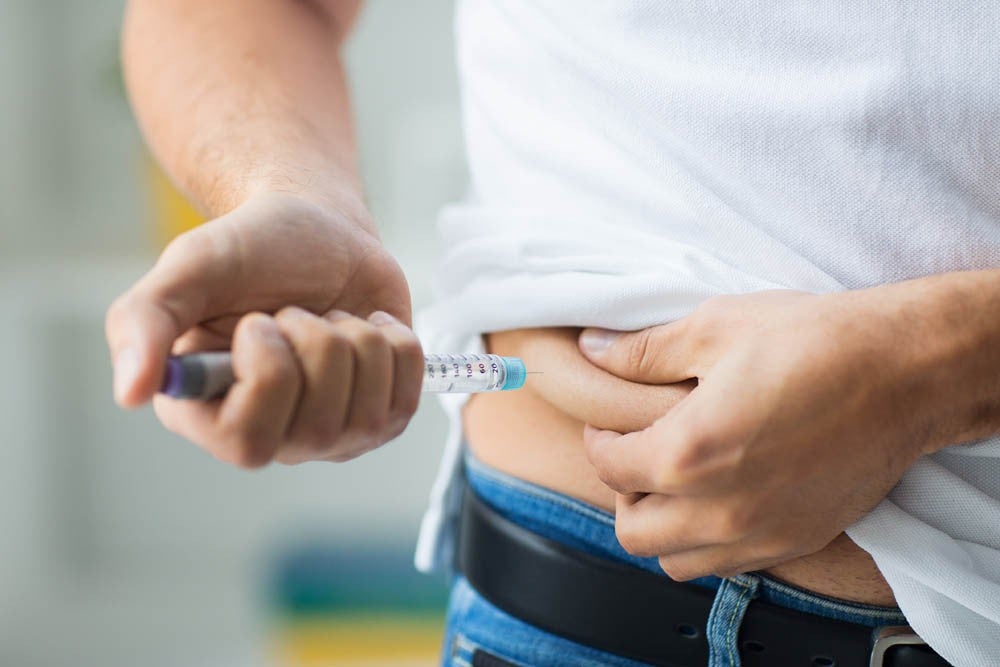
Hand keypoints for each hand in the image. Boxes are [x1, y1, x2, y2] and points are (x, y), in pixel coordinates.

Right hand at [106, 191, 421, 466]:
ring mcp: (335, 434)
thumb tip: (130, 393)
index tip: (260, 320)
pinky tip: (365, 325)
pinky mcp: (385, 412)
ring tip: (328, 317)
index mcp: (208, 414)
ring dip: (355, 333)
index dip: (268, 371)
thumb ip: (146, 320)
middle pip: (320, 419)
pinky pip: (410, 382)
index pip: (249, 439)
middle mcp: (273, 437)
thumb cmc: (251, 250)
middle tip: (295, 313)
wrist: (319, 231)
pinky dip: (394, 336)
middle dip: (316, 339)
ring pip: (371, 400)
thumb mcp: (191, 267)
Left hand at [578, 290, 927, 579]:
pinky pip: (727, 565)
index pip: (609, 467)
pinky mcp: (795, 541)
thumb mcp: (714, 327)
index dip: (599, 440)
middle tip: (638, 453)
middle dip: (622, 491)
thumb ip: (643, 350)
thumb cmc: (813, 341)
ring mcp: (760, 533)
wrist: (905, 372)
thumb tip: (592, 349)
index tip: (609, 424)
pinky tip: (719, 497)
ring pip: (675, 560)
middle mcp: (719, 508)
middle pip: (632, 530)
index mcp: (689, 452)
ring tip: (676, 481)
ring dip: (661, 525)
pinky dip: (705, 541)